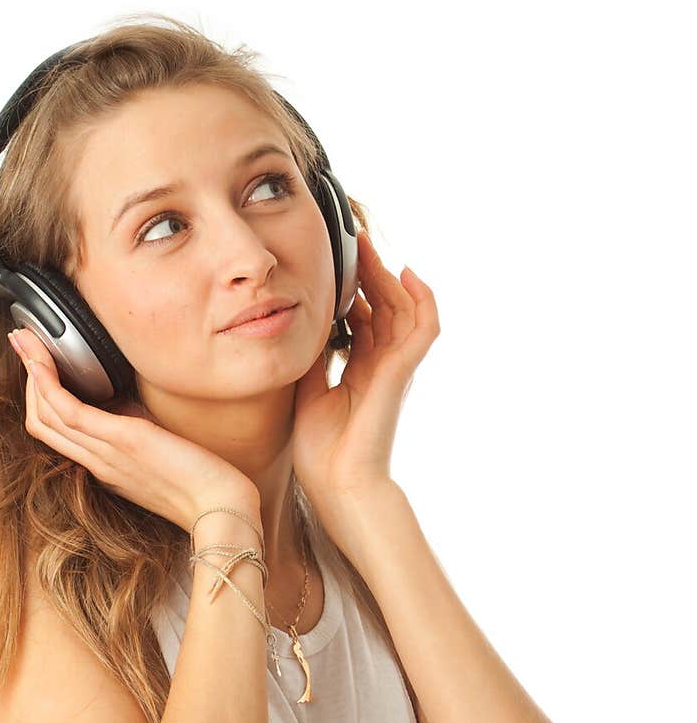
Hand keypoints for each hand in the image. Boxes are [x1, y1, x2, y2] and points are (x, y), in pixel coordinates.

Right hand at [8, 326, 258, 532]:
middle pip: (41, 421)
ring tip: (25, 339)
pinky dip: (49, 385)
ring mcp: (105, 453)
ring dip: (32, 372)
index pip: (55, 432)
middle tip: (22, 341)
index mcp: (104, 466)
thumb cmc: (200, 481)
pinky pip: (69, 411)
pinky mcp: (120, 441)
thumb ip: (136, 431)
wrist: (220, 508)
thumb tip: (127, 402)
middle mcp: (97, 461)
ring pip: (47, 414)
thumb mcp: (158, 451)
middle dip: (28, 377)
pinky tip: (43, 362)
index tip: (37, 364)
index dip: (39, 397)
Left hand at [291, 229, 440, 506]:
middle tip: (354, 239)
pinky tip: (407, 272)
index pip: (364, 318)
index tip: (337, 261)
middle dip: (371, 271)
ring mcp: (395, 368)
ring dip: (390, 275)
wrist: (338, 484)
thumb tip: (298, 326)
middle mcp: (382, 365)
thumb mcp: (307, 391)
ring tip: (372, 248)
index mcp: (360, 370)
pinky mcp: (402, 371)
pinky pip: (425, 327)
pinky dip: (423, 298)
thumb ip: (310, 359)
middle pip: (385, 305)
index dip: (354, 288)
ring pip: (404, 308)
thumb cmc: (323, 452)